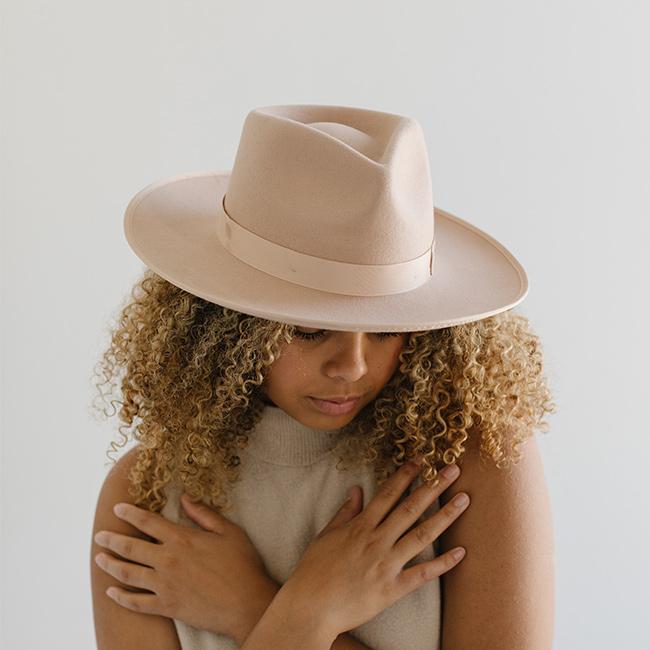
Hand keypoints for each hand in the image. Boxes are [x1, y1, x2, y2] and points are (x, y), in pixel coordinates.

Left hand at [93, 494, 278, 642]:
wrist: (246, 603)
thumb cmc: (241, 565)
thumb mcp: (228, 531)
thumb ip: (204, 514)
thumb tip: (185, 498)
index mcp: (182, 539)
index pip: (148, 522)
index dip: (130, 514)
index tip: (117, 509)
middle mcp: (168, 560)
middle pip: (130, 547)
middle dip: (111, 540)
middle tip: (99, 535)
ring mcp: (164, 585)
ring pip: (128, 573)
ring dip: (110, 565)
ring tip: (99, 559)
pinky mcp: (166, 607)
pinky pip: (136, 603)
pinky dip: (121, 598)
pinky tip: (112, 592)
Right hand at [279, 457, 469, 638]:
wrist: (310, 607)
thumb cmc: (314, 570)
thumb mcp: (326, 535)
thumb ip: (345, 512)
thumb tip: (356, 489)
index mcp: (361, 526)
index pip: (389, 494)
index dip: (407, 475)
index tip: (422, 460)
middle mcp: (377, 541)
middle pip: (411, 508)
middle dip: (434, 487)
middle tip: (453, 470)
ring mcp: (387, 564)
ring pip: (422, 535)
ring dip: (445, 516)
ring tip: (464, 500)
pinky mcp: (393, 589)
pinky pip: (422, 574)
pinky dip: (443, 564)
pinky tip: (461, 552)